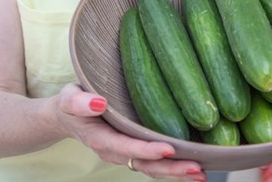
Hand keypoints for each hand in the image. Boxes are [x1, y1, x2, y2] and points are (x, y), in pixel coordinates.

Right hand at [55, 84, 205, 179]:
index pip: (126, 147)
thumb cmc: (73, 103)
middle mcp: (115, 151)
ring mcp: (126, 155)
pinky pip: (155, 164)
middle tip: (197, 168)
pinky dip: (174, 168)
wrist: (69, 116)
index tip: (168, 149)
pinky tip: (195, 168)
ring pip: (153, 169)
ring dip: (177, 173)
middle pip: (145, 165)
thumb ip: (78, 101)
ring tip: (202, 173)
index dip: (146, 150)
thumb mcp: (69, 98)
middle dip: (171, 169)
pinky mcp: (136, 152)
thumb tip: (98, 103)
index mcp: (100, 139)